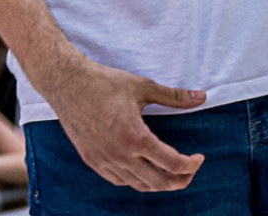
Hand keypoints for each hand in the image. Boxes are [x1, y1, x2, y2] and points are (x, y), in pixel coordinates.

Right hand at [34, 52, 205, 191]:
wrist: (65, 81)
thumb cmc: (103, 82)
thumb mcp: (142, 86)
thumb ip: (174, 96)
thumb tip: (202, 96)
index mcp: (136, 136)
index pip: (173, 164)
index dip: (192, 165)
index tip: (199, 158)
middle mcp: (120, 154)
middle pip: (159, 182)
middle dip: (180, 181)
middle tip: (189, 171)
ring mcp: (104, 159)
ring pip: (139, 185)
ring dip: (158, 183)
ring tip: (168, 172)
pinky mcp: (91, 159)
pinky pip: (119, 180)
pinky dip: (135, 180)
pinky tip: (141, 170)